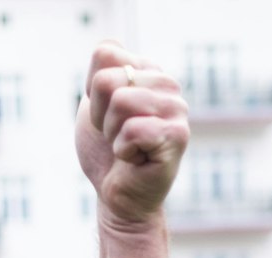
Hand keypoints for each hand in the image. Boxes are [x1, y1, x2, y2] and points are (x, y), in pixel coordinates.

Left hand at [76, 42, 187, 234]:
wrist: (116, 197)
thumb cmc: (106, 153)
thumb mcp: (93, 105)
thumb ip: (100, 72)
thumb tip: (109, 47)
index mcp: (148, 70)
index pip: (105, 54)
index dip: (93, 91)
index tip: (106, 115)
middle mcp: (168, 84)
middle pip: (108, 80)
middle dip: (100, 115)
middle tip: (116, 136)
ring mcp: (177, 109)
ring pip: (121, 101)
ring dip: (112, 133)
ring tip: (126, 147)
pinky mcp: (179, 136)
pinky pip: (133, 129)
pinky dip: (123, 150)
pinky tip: (135, 160)